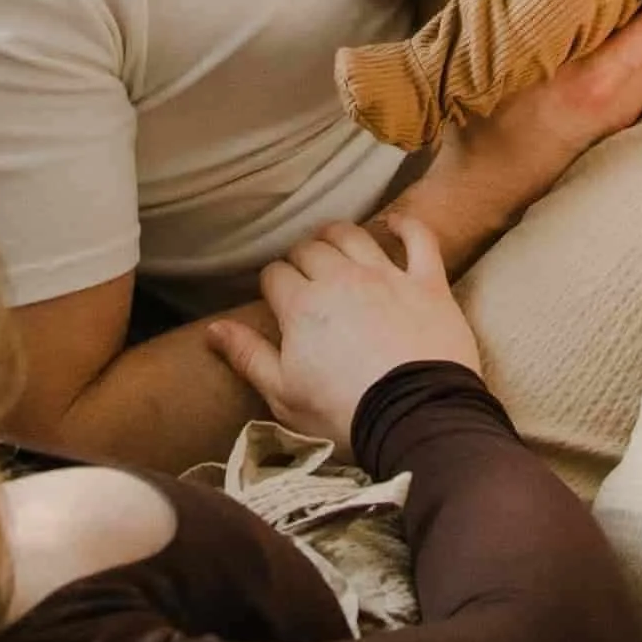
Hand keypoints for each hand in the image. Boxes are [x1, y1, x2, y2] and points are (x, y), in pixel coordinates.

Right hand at [204, 214, 479, 445]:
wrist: (415, 417)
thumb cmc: (344, 413)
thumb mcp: (283, 395)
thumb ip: (248, 356)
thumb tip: (213, 329)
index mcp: (302, 305)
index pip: (275, 275)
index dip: (272, 284)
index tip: (276, 298)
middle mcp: (342, 279)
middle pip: (310, 249)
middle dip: (300, 258)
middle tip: (303, 275)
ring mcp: (387, 276)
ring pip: (354, 236)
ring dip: (338, 235)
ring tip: (333, 243)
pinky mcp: (428, 283)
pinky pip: (418, 238)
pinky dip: (405, 226)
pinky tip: (394, 224)